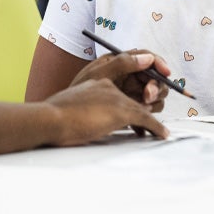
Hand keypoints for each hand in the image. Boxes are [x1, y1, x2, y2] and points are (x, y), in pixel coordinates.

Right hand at [44, 79, 168, 145]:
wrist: (51, 118)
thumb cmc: (54, 117)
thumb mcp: (71, 103)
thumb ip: (85, 102)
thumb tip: (91, 114)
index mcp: (96, 80)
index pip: (121, 87)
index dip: (133, 98)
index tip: (141, 108)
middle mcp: (108, 83)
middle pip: (136, 92)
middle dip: (148, 104)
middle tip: (152, 125)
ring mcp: (115, 96)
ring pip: (143, 105)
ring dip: (152, 117)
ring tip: (158, 130)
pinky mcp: (121, 109)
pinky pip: (146, 118)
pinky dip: (156, 127)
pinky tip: (162, 134)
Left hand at [69, 50, 169, 111]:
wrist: (64, 115)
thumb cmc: (77, 90)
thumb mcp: (98, 74)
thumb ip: (122, 63)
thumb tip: (147, 57)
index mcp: (121, 63)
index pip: (148, 59)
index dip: (159, 64)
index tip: (166, 72)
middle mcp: (128, 77)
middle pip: (154, 79)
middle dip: (155, 87)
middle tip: (146, 97)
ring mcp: (129, 94)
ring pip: (153, 98)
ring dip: (152, 104)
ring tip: (141, 110)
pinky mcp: (128, 111)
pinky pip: (144, 114)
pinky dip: (145, 121)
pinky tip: (140, 128)